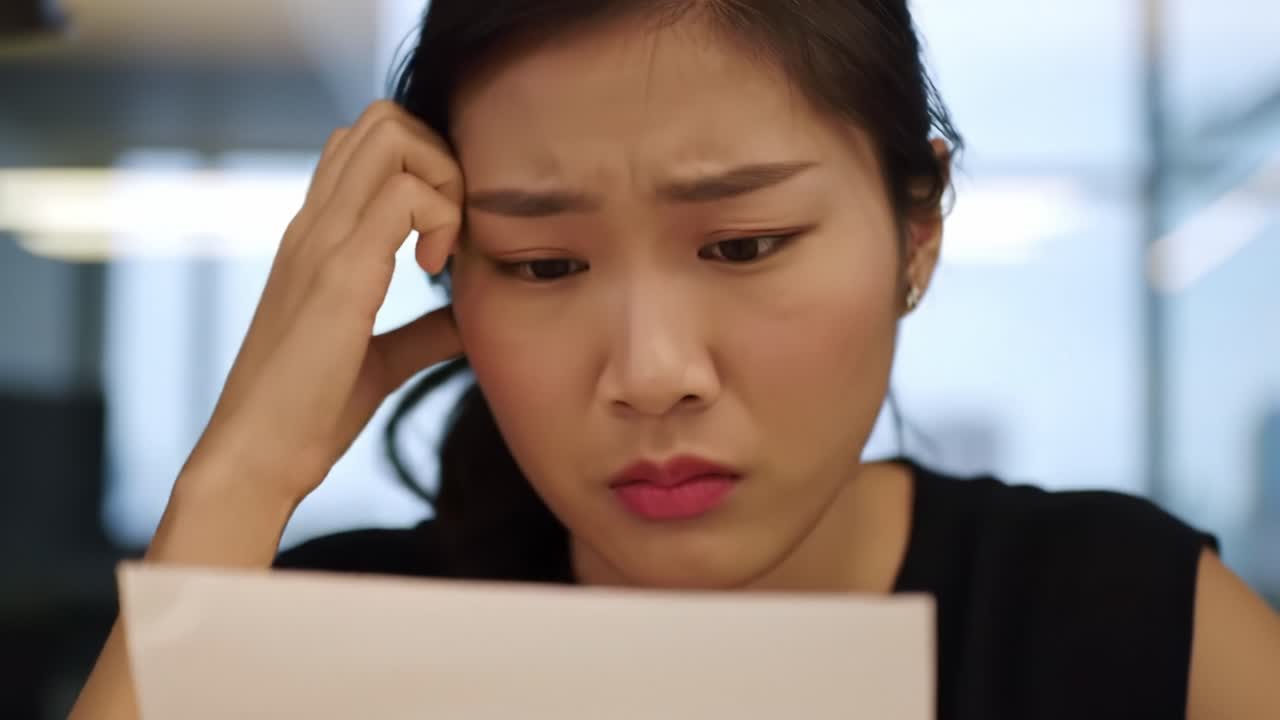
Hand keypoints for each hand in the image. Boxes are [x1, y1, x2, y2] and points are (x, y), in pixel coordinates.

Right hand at [186, 100, 464, 503]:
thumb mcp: (379, 360)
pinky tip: (435, 271)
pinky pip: (405, 195)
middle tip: (450, 233)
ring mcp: (322, 240)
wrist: (256, 457)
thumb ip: (421, 332)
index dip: (424, 171)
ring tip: (442, 252)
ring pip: (392, 136)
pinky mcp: (338, 272)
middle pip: (382, 119)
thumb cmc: (308, 413)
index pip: (366, 146)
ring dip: (443, 182)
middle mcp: (315, 224)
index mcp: (318, 237)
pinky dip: (441, 219)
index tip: (445, 238)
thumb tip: (467, 319)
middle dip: (441, 160)